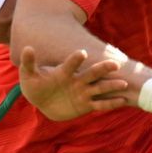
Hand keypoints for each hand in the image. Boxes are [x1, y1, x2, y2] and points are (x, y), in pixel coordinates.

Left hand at [17, 46, 132, 120]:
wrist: (42, 102)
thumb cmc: (36, 86)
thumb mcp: (29, 75)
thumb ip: (29, 62)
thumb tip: (27, 48)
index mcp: (64, 73)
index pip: (71, 64)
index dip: (75, 59)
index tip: (82, 53)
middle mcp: (77, 81)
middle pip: (92, 74)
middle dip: (103, 69)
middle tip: (115, 64)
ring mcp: (83, 92)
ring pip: (99, 88)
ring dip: (111, 86)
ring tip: (124, 84)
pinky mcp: (86, 105)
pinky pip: (100, 104)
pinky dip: (110, 103)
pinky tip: (123, 100)